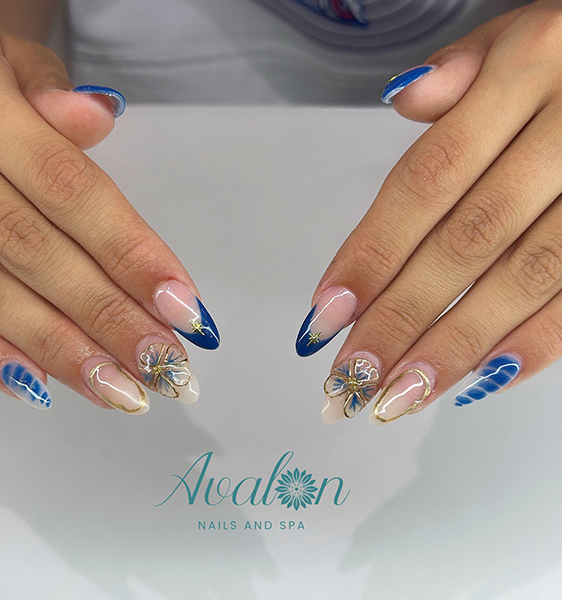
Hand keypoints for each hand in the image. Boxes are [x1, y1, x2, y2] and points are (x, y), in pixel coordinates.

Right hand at [0, 23, 219, 414]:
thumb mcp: (6, 59)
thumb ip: (50, 93)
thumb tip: (97, 117)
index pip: (68, 188)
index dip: (130, 251)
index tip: (185, 306)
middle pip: (35, 252)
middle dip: (109, 317)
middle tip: (166, 367)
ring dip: (63, 352)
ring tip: (125, 393)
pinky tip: (46, 387)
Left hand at [296, 0, 561, 423]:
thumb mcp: (516, 36)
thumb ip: (460, 71)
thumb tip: (408, 98)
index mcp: (528, 69)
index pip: (427, 180)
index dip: (372, 252)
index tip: (326, 315)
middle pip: (465, 243)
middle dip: (400, 319)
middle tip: (350, 378)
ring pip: (523, 278)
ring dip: (454, 347)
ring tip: (399, 396)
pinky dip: (535, 344)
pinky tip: (478, 381)